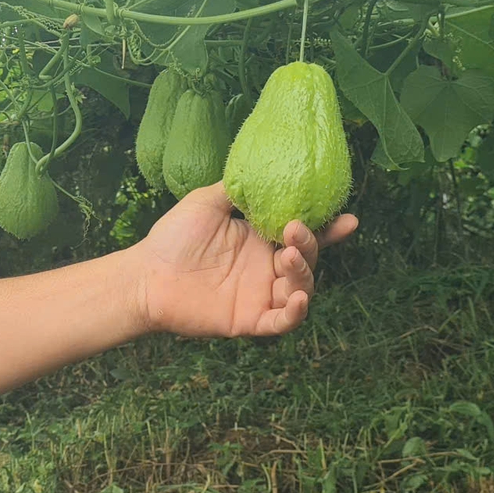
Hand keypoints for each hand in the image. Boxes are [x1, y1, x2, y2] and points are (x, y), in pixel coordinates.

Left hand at [129, 182, 358, 337]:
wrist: (145, 275)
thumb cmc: (172, 237)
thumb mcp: (208, 201)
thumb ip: (238, 189)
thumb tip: (266, 170)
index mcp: (261, 240)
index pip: (303, 234)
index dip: (329, 229)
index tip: (348, 219)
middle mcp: (266, 268)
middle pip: (308, 259)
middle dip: (311, 244)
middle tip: (295, 230)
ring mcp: (260, 295)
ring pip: (301, 289)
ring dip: (304, 274)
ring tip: (288, 256)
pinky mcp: (249, 319)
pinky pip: (282, 322)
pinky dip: (295, 313)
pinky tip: (296, 298)